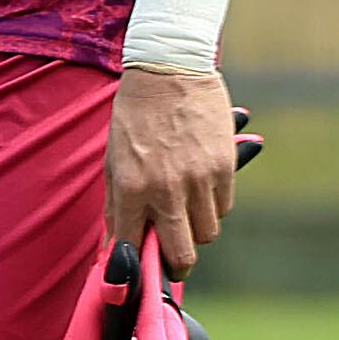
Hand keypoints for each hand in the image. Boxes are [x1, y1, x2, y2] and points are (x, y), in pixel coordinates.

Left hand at [108, 64, 239, 272]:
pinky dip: (213, 205)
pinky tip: (200, 185)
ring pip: (206, 233)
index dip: (135, 264)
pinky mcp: (225, 166)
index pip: (134, 247)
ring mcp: (200, 179)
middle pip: (182, 255)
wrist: (168, 69)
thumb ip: (116, 206)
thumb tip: (115, 248)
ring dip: (195, 229)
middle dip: (176, 264)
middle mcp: (167, 189)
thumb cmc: (134, 116)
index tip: (138, 270)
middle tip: (172, 259)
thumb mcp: (113, 160)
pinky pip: (224, 207)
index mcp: (132, 188)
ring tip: (184, 209)